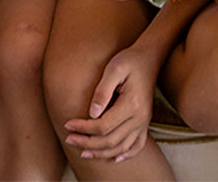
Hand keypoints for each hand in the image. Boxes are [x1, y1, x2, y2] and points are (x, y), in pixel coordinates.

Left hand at [64, 45, 156, 161]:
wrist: (148, 59)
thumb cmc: (128, 61)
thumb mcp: (114, 68)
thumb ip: (102, 90)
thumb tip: (91, 113)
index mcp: (131, 104)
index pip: (103, 126)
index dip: (84, 128)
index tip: (68, 124)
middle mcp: (140, 118)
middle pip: (111, 141)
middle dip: (87, 143)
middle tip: (69, 139)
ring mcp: (144, 122)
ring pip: (122, 147)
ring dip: (101, 152)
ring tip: (83, 152)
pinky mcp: (145, 123)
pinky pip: (137, 146)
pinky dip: (125, 154)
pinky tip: (114, 158)